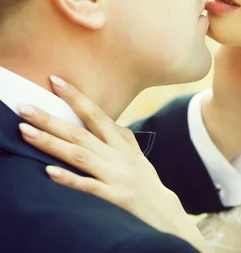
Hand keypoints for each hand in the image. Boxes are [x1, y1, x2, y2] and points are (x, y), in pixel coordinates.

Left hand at [17, 77, 205, 250]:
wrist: (163, 210)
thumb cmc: (145, 179)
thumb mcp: (135, 153)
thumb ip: (120, 135)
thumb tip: (106, 119)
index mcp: (120, 142)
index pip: (95, 114)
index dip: (76, 97)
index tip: (55, 80)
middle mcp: (116, 155)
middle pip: (80, 133)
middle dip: (51, 119)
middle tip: (24, 108)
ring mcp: (114, 175)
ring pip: (79, 155)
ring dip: (51, 143)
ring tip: (26, 133)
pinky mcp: (114, 196)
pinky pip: (88, 186)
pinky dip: (69, 178)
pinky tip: (49, 172)